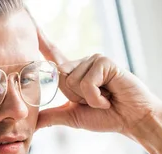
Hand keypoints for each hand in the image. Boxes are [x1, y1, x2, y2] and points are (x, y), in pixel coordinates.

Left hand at [34, 23, 161, 136]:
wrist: (131, 119)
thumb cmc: (105, 116)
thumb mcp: (72, 116)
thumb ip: (52, 116)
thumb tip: (32, 123)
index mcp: (73, 73)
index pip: (53, 55)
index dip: (42, 41)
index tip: (31, 23)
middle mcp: (82, 63)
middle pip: (59, 77)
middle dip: (73, 97)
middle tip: (93, 102)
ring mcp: (93, 60)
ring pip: (72, 81)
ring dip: (87, 98)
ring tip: (104, 98)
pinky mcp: (104, 62)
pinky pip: (87, 83)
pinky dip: (96, 97)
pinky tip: (109, 97)